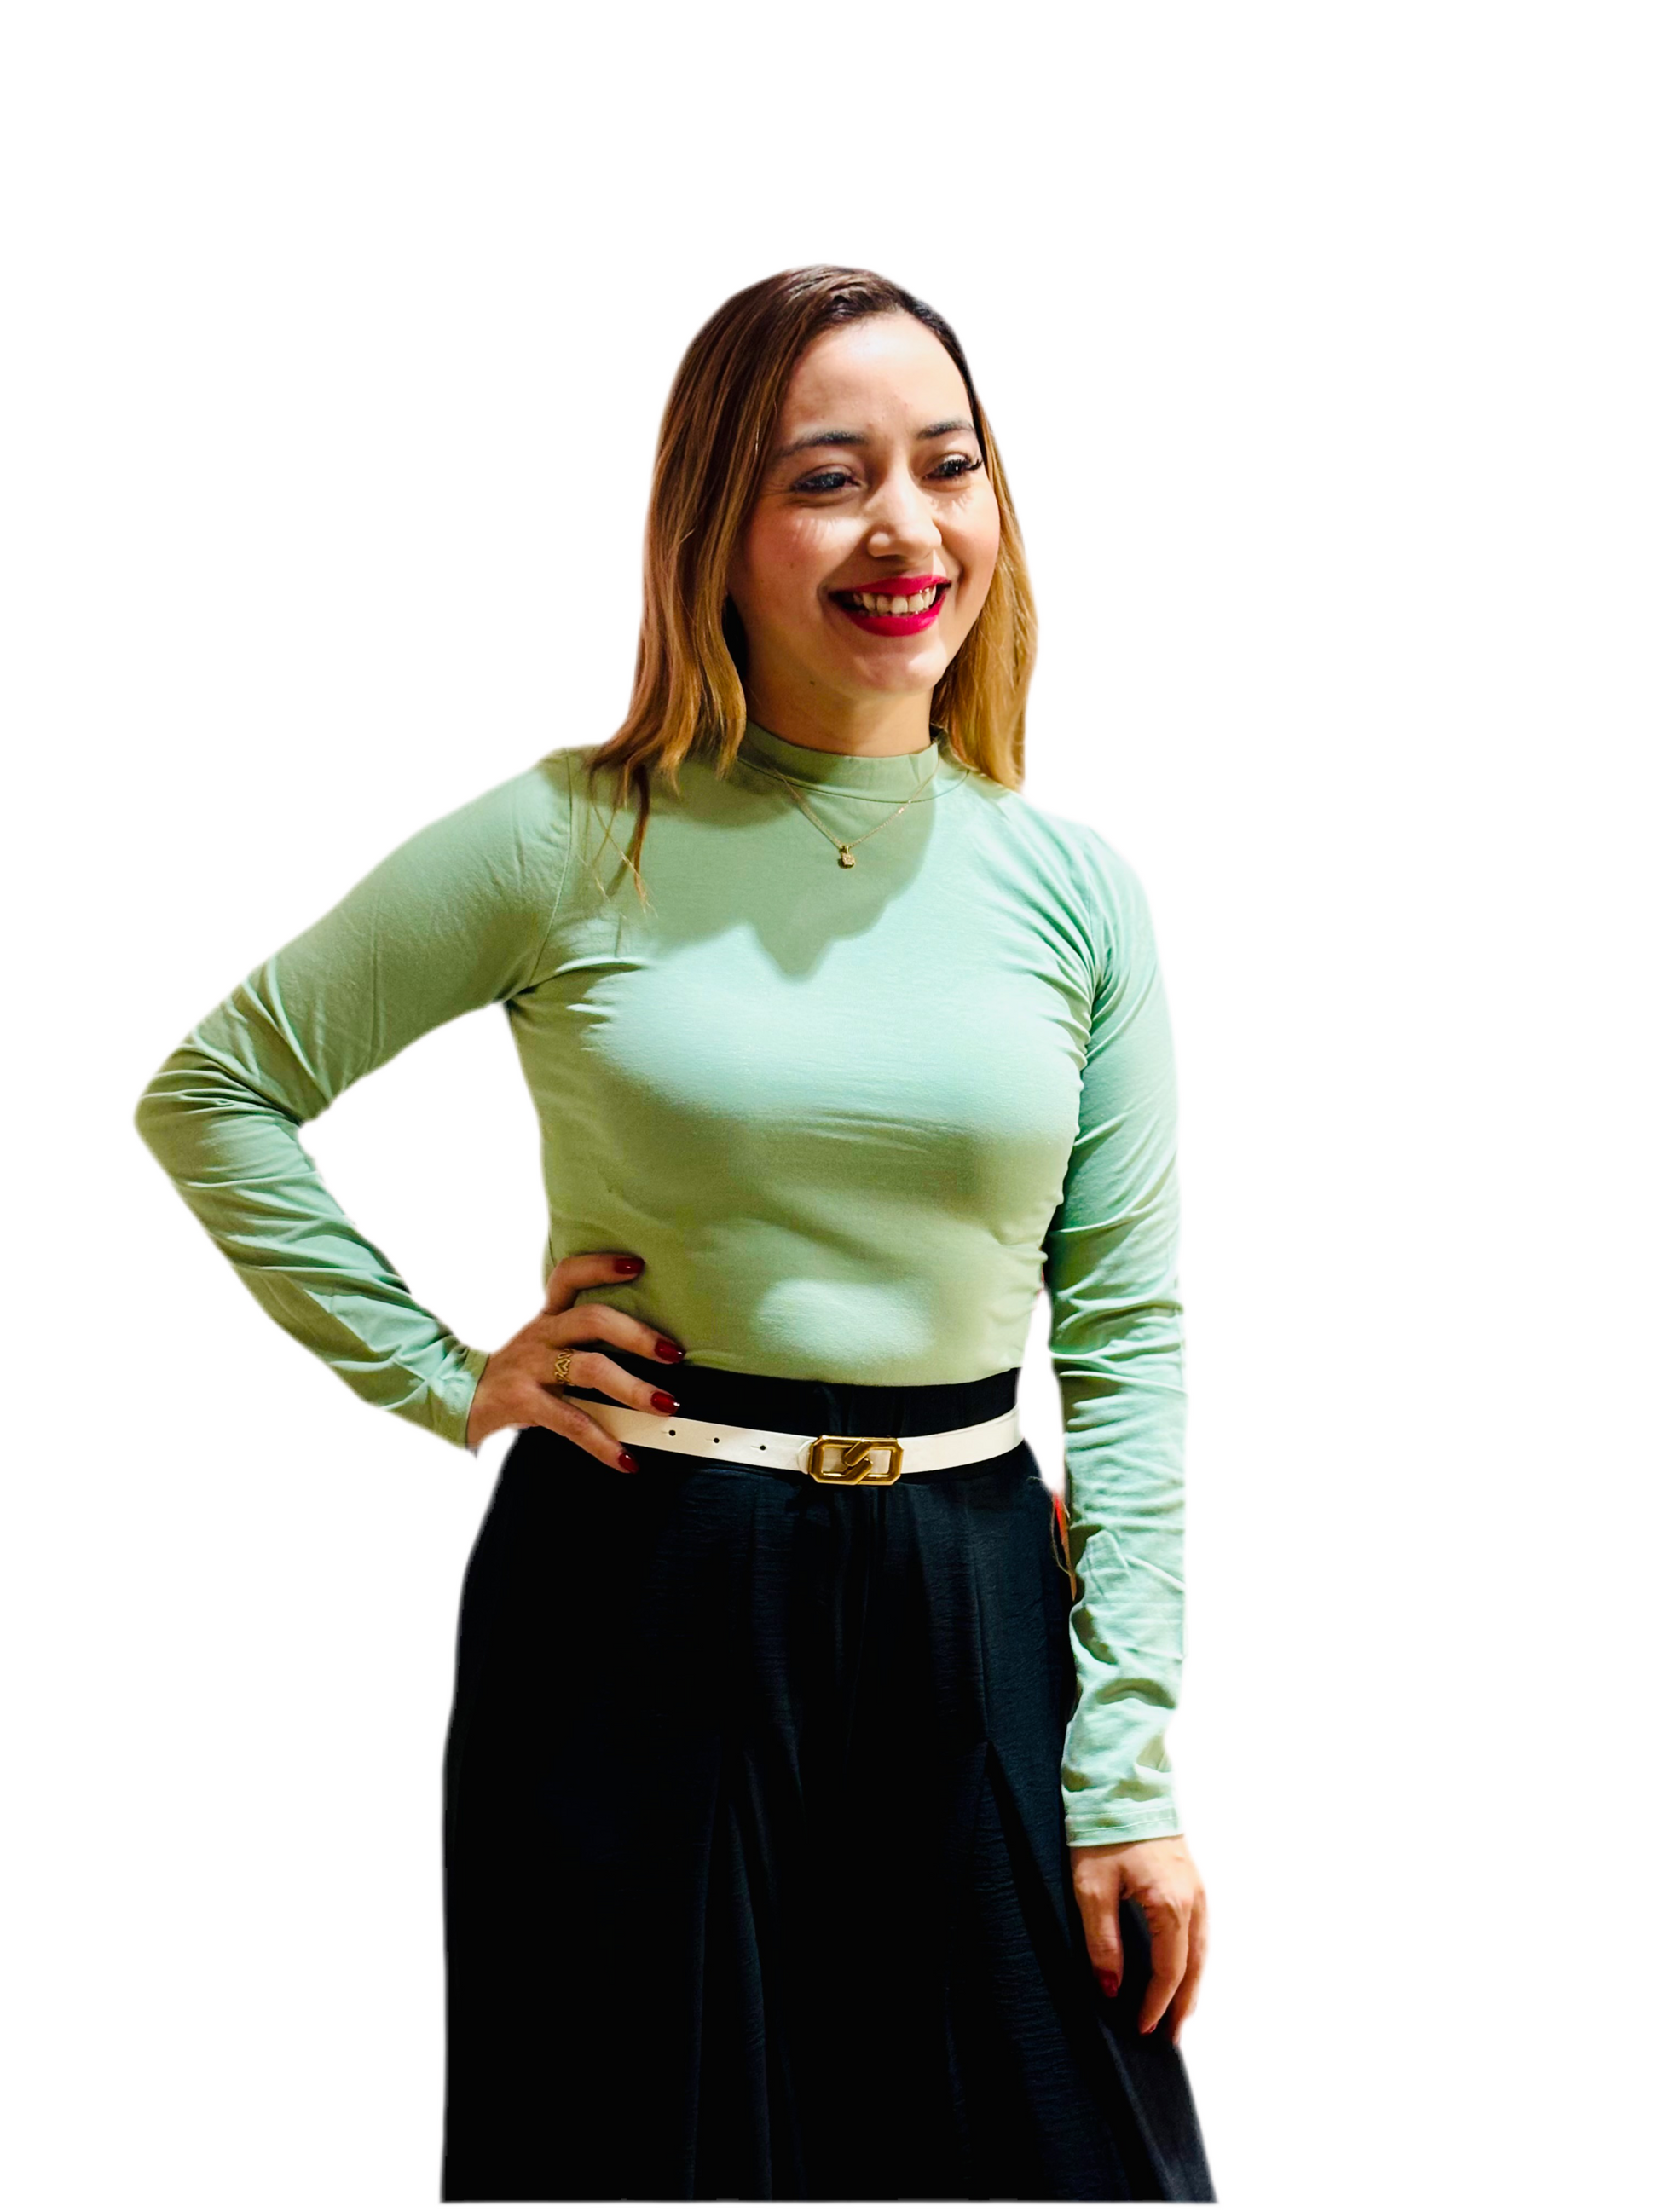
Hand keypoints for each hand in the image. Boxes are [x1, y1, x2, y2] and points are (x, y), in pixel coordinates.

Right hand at [464, 1251, 684, 1465]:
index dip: (600, 1266)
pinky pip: (572, 1422)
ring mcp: (531, 1367)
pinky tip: (626, 1460)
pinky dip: (604, 1444)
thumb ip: (584, 1341)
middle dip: (638, 1335)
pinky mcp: (524, 1402)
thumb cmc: (519, 1374)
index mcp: (548, 1317)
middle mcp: (541, 1335)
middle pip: (592, 1319)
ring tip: (665, 1404)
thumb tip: (650, 1351)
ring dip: (634, 1387)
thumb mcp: (545, 1345)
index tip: (637, 1264)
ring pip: (590, 1368)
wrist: (461, 1401)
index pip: (569, 1276)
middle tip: (674, 1353)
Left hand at [1070, 1833, 1207, 2044]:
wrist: (1122, 1781)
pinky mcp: (1190, 1877)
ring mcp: (1196, 1887)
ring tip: (1179, 2012)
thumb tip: (1111, 1987)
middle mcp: (1193, 1899)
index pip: (1169, 1970)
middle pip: (1195, 1966)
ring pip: (1202, 1948)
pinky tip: (1182, 1967)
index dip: (1157, 2003)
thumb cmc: (1103, 1830)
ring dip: (1191, 1983)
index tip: (1142, 2027)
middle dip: (1183, 2004)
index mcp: (1171, 1905)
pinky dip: (1193, 1957)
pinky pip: (1200, 1929)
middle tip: (1170, 2038)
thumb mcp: (1091, 1889)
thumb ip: (1102, 1942)